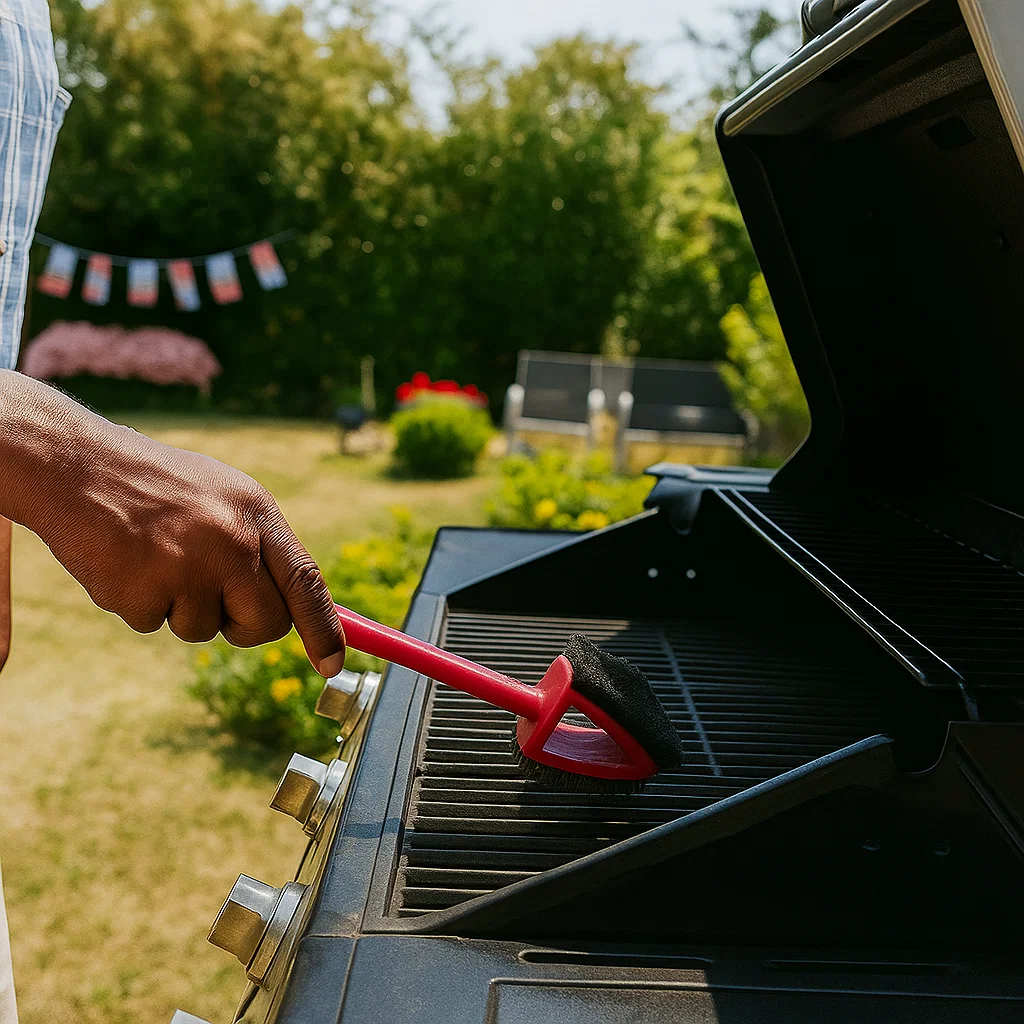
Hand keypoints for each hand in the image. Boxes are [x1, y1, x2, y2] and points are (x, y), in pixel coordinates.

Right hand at [0, 371, 344, 675]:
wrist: (77, 466)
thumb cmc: (158, 485)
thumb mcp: (224, 497)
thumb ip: (260, 546)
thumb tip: (294, 605)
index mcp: (257, 514)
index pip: (307, 581)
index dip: (324, 629)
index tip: (333, 664)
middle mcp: (231, 542)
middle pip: (265, 623)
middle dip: (244, 625)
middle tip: (213, 597)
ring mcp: (186, 569)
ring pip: (202, 630)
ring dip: (180, 607)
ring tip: (156, 556)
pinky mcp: (141, 591)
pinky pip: (153, 624)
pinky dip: (140, 604)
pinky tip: (127, 562)